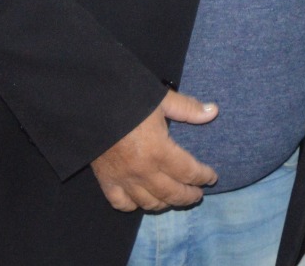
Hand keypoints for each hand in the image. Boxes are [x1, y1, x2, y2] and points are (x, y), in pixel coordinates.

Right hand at [89, 90, 218, 211]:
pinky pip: (122, 203)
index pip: (188, 171)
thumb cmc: (128, 99)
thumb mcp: (161, 99)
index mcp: (159, 151)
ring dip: (166, 203)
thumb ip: (188, 108)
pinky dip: (135, 205)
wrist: (90, 105)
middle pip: (172, 193)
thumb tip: (213, 111)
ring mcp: (123, 179)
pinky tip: (143, 199)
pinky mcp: (106, 181)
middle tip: (198, 194)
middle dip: (189, 195)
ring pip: (150, 203)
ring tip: (175, 197)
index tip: (211, 177)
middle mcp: (143, 171)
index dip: (203, 176)